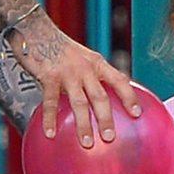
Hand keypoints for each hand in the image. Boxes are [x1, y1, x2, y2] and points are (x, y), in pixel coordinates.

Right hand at [10, 9, 140, 146]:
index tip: (137, 114)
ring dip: (84, 124)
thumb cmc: (61, 48)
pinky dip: (50, 119)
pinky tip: (50, 133)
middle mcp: (85, 69)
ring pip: (79, 103)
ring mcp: (68, 73)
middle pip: (100, 97)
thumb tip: (103, 97)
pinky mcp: (49, 76)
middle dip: (106, 119)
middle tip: (110, 138)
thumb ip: (94, 74)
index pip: (119, 80)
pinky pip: (50, 102)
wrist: (37, 30)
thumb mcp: (84, 57)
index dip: (129, 97)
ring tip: (87, 142)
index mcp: (97, 63)